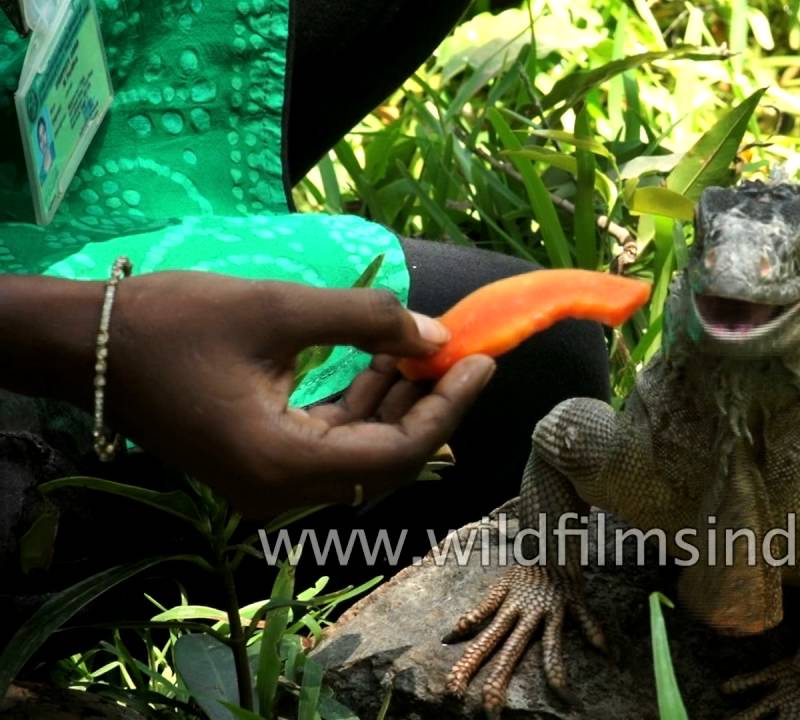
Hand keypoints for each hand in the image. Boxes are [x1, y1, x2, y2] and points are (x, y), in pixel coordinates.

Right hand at [104, 272, 494, 516]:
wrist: (87, 345)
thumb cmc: (174, 321)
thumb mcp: (279, 307)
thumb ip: (367, 321)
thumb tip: (437, 338)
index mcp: (282, 467)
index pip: (397, 454)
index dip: (448, 409)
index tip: (482, 361)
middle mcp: (279, 492)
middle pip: (386, 461)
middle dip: (430, 407)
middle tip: (467, 354)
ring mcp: (268, 483)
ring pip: (361, 453)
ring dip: (399, 404)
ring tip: (432, 348)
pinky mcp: (260, 464)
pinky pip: (330, 442)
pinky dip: (364, 406)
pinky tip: (389, 361)